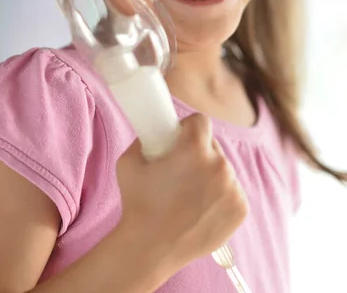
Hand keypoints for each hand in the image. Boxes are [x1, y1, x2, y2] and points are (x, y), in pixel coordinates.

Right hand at [116, 113, 247, 268]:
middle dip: (200, 153)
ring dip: (211, 176)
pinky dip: (221, 197)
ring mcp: (232, 189)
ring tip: (189, 194)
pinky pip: (232, 192)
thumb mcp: (129, 160)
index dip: (189, 127)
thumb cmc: (137, 203)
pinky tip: (201, 208)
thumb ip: (145, 139)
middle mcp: (219, 166)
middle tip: (181, 171)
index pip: (201, 121)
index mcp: (194, 148)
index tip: (181, 137)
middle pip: (213, 147)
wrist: (149, 248)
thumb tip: (155, 131)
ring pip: (224, 170)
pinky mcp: (240, 209)